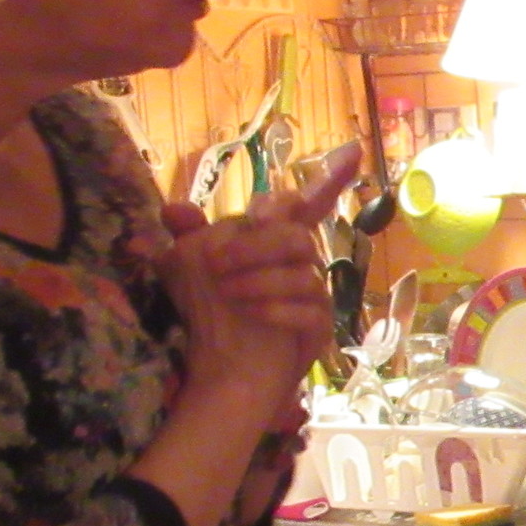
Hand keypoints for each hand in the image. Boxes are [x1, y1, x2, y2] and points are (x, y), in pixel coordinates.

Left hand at [158, 152, 350, 418]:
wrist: (229, 374)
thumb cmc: (216, 316)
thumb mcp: (191, 271)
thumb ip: (188, 238)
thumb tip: (173, 210)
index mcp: (277, 243)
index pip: (309, 203)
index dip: (332, 177)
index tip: (352, 151)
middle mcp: (302, 265)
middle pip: (297, 235)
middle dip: (254, 245)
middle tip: (215, 262)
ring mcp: (314, 297)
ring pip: (302, 272)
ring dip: (258, 279)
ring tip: (226, 294)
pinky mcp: (320, 329)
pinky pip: (309, 309)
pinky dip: (274, 309)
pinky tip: (249, 314)